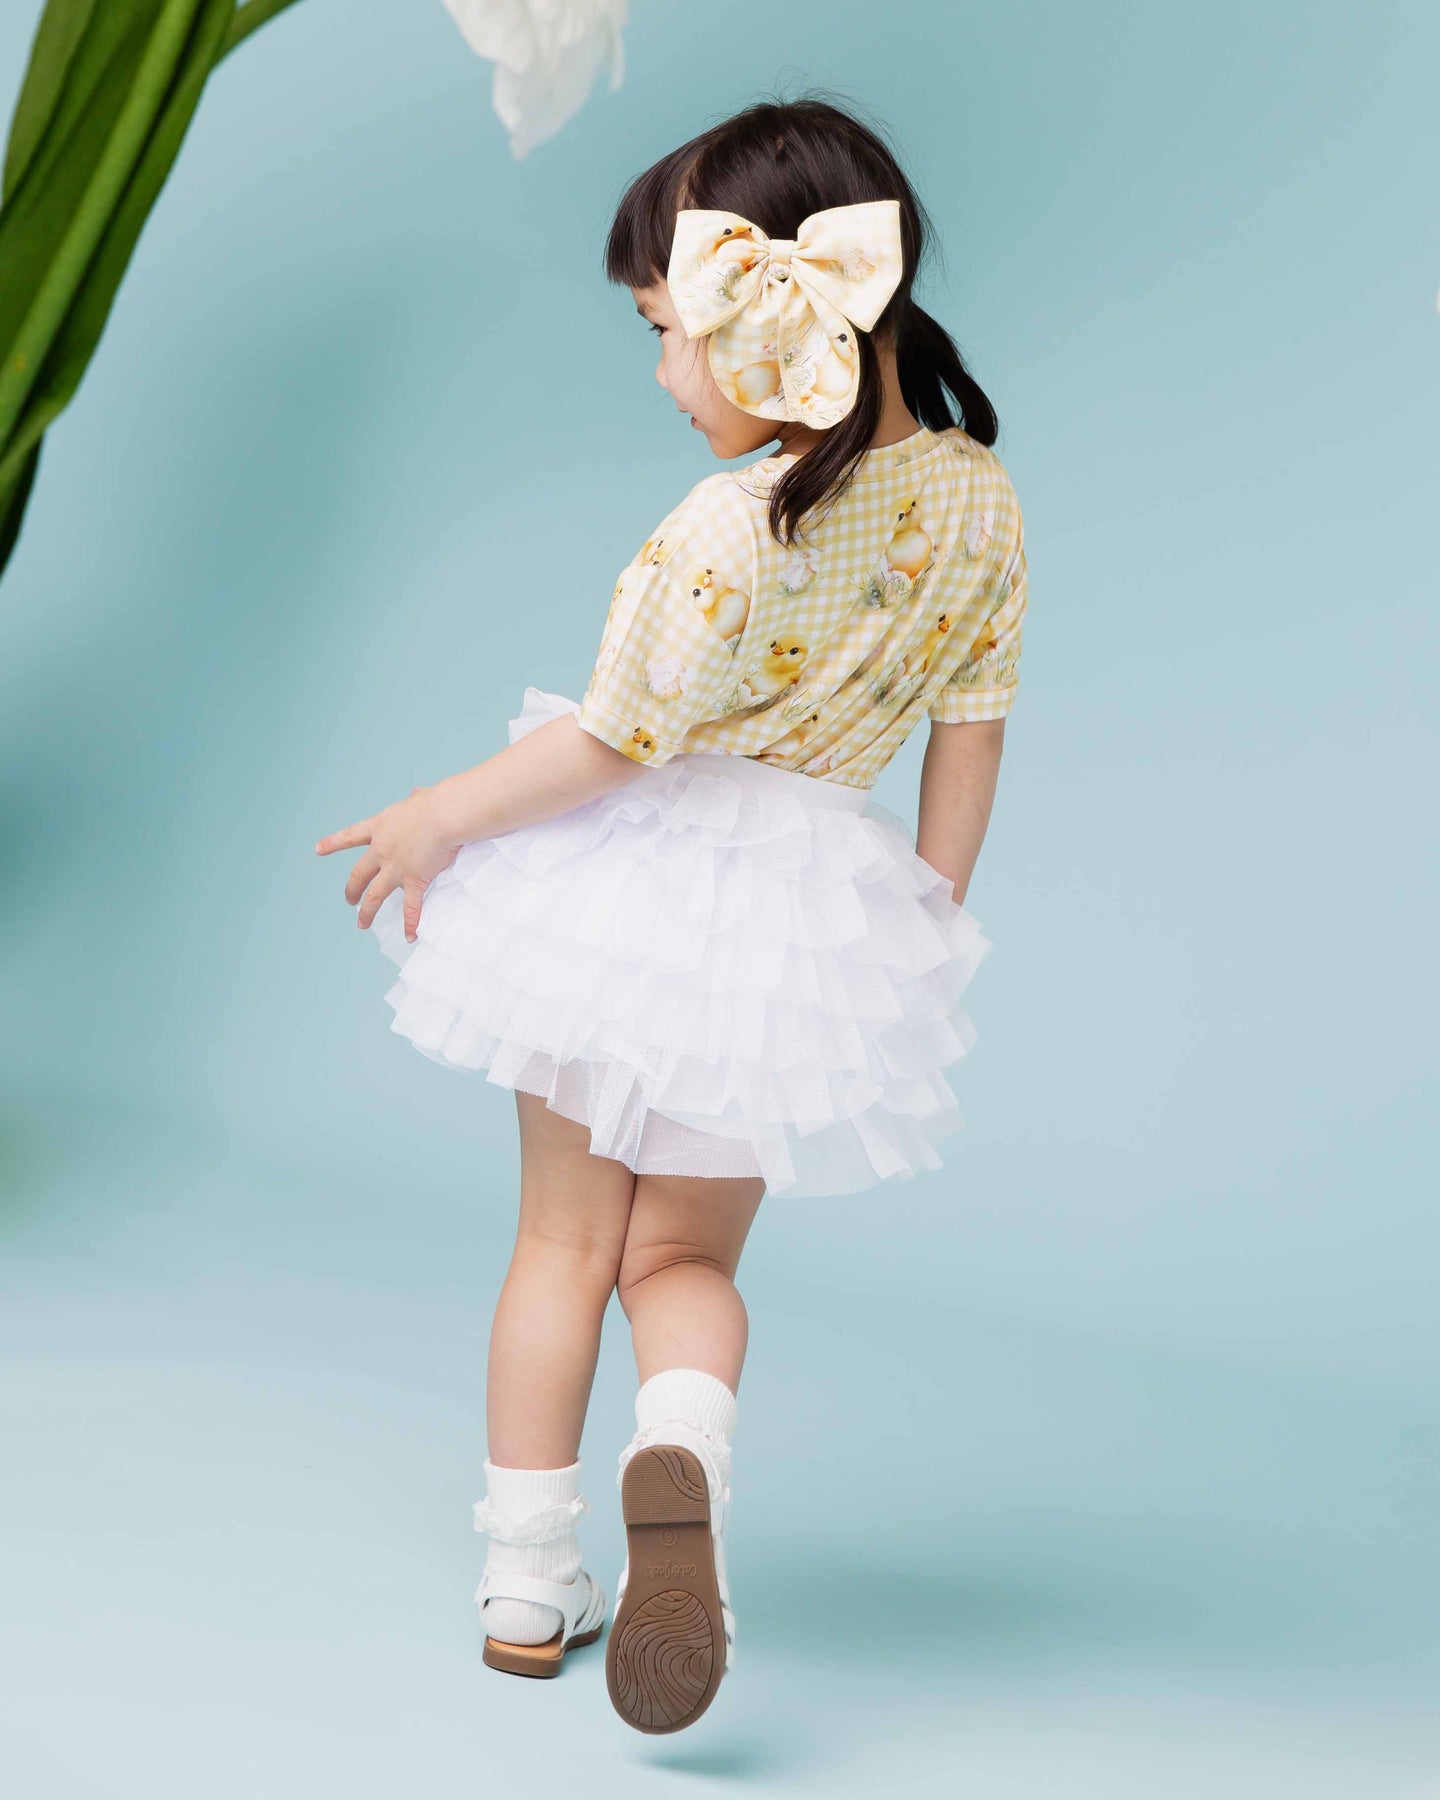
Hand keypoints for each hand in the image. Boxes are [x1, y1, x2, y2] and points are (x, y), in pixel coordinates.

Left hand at [314, 784, 460, 942]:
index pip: (350, 836)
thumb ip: (415, 799)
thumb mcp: (420, 798)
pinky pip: (411, 907)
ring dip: (367, 912)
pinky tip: (409, 936)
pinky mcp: (414, 880)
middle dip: (352, 889)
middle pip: (359, 873)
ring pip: (375, 895)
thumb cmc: (436, 803)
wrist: (445, 815)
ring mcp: (396, 867)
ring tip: (362, 923)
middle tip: (349, 900)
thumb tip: (418, 794)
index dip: (333, 844)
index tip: (318, 849)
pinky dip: (410, 923)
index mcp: (380, 827)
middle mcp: (382, 850)